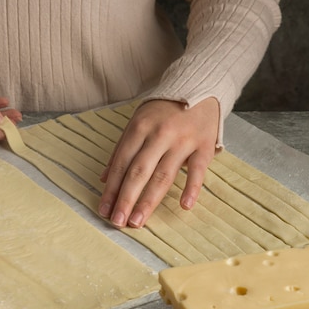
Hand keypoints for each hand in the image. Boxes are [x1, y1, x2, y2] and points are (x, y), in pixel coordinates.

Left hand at [98, 98, 219, 227]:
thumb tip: (105, 179)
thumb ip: (121, 150)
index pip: (122, 163)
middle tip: (118, 222)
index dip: (112, 188)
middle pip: (139, 171)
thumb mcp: (138, 122)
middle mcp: (159, 134)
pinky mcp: (204, 146)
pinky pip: (197, 170)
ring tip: (138, 221)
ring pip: (163, 175)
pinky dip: (192, 188)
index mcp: (139, 128)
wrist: (200, 87)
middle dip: (126, 198)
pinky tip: (185, 206)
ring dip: (149, 200)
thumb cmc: (163, 110)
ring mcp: (182, 141)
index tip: (104, 209)